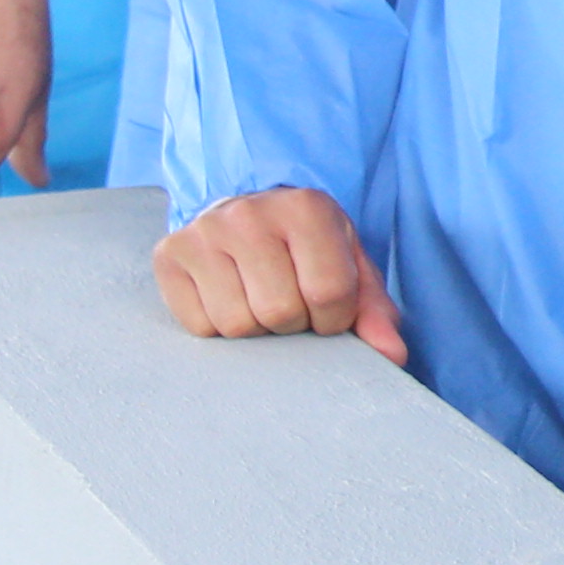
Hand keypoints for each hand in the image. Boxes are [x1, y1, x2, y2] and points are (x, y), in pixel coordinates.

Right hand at [151, 186, 409, 365]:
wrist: (243, 209)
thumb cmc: (304, 245)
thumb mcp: (347, 263)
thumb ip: (373, 309)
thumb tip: (393, 355)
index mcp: (306, 208)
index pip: (329, 292)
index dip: (334, 320)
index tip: (327, 312)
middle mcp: (250, 214)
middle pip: (280, 312)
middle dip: (293, 325)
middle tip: (290, 305)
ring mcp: (205, 232)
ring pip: (238, 324)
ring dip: (256, 329)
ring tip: (259, 300)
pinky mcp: (170, 254)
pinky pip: (200, 326)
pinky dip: (219, 327)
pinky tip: (229, 298)